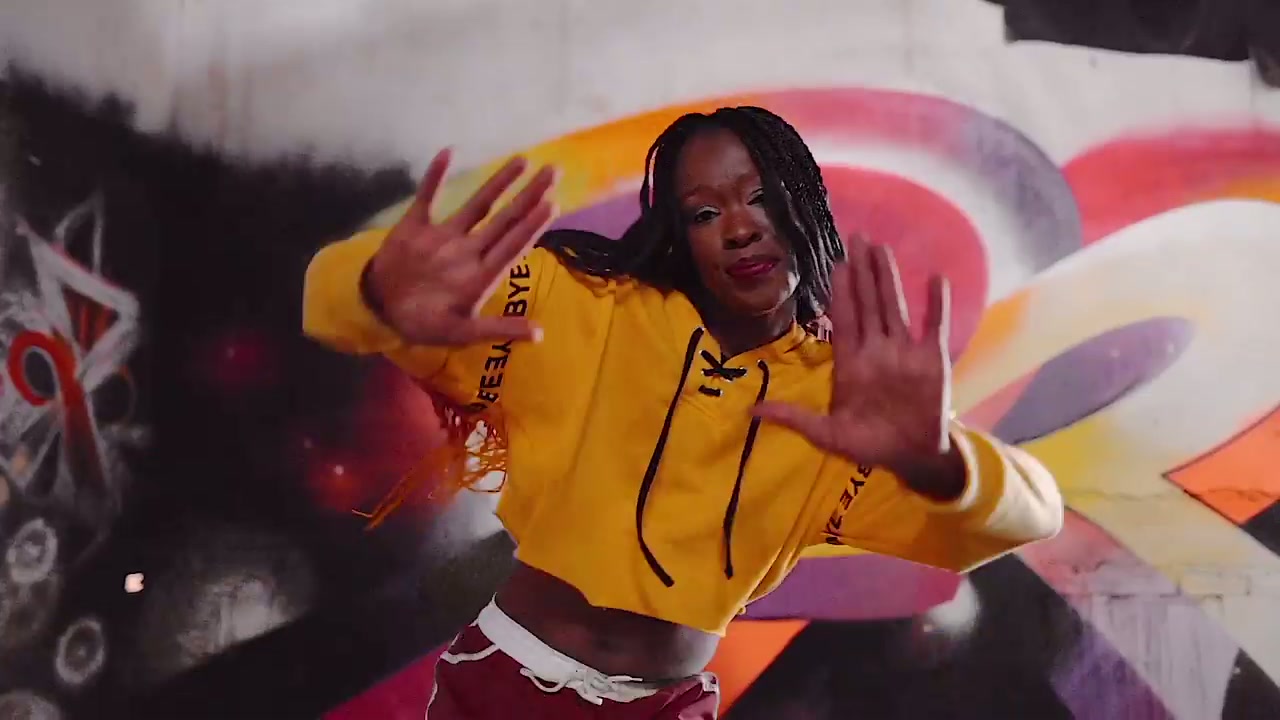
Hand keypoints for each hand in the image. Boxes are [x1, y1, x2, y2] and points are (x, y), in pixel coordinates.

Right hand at [366, 148, 557, 345]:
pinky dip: (435, 176)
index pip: (513, 245)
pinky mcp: (417, 226)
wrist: (380, 310)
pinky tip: (448, 152)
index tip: (552, 203)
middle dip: (529, 196)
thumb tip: (539, 335)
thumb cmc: (424, 325)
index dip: (532, 226)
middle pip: (506, 219)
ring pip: (478, 204)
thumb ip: (496, 329)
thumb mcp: (460, 333)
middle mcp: (469, 251)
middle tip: (554, 171)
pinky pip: (428, 197)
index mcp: (481, 274)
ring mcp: (445, 237)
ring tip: (522, 160)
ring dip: (498, 182)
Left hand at [754, 237, 955, 484]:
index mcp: (851, 362)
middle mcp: (877, 350)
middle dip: (862, 271)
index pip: (845, 318)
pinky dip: (937, 304)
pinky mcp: (932, 360)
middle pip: (868, 302)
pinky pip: (934, 326)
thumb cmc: (868, 444)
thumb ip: (793, 418)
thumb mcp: (826, 434)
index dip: (840, 291)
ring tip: (883, 249)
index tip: (837, 263)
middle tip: (858, 237)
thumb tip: (751, 411)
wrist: (911, 457)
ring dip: (889, 278)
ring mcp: (904, 352)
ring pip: (894, 306)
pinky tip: (936, 278)